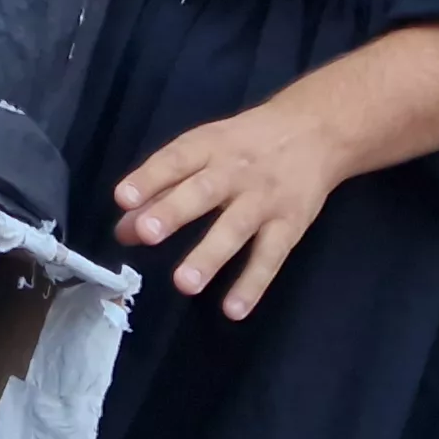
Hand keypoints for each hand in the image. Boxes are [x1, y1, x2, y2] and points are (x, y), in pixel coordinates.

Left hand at [112, 97, 360, 321]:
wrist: (316, 130)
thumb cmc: (246, 142)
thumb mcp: (206, 149)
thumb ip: (163, 186)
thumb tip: (123, 228)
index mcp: (210, 146)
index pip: (176, 160)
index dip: (149, 178)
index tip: (122, 198)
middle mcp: (235, 171)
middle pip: (203, 191)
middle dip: (174, 212)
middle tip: (146, 234)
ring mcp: (264, 200)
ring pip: (235, 228)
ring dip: (210, 255)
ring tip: (184, 284)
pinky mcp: (290, 225)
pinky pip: (271, 257)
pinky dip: (253, 284)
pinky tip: (234, 309)